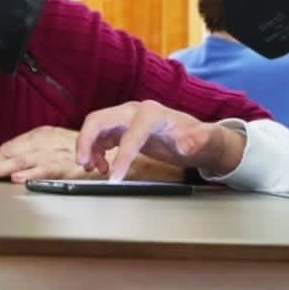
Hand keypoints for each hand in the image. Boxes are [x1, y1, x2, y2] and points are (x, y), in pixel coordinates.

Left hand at [0, 126, 85, 182]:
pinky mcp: (65, 165)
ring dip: (0, 169)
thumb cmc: (77, 150)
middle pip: (9, 153)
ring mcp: (52, 153)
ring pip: (21, 161)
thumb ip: (30, 154)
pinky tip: (17, 179)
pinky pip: (45, 169)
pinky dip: (31, 174)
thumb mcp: (51, 145)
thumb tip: (6, 166)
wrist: (107, 148)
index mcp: (37, 136)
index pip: (7, 148)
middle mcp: (42, 142)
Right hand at [75, 101, 246, 180]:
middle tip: (82, 163)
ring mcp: (125, 119)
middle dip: (87, 139)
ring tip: (92, 168)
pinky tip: (101, 166)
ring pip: (95, 127)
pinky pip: (100, 137)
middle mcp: (134, 112)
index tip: (114, 178)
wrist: (198, 139)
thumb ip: (200, 139)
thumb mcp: (206, 140)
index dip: (121, 156)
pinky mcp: (121, 129)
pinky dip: (94, 151)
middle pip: (100, 119)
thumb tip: (189, 143)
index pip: (130, 134)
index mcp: (152, 113)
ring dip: (87, 146)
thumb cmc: (201, 139)